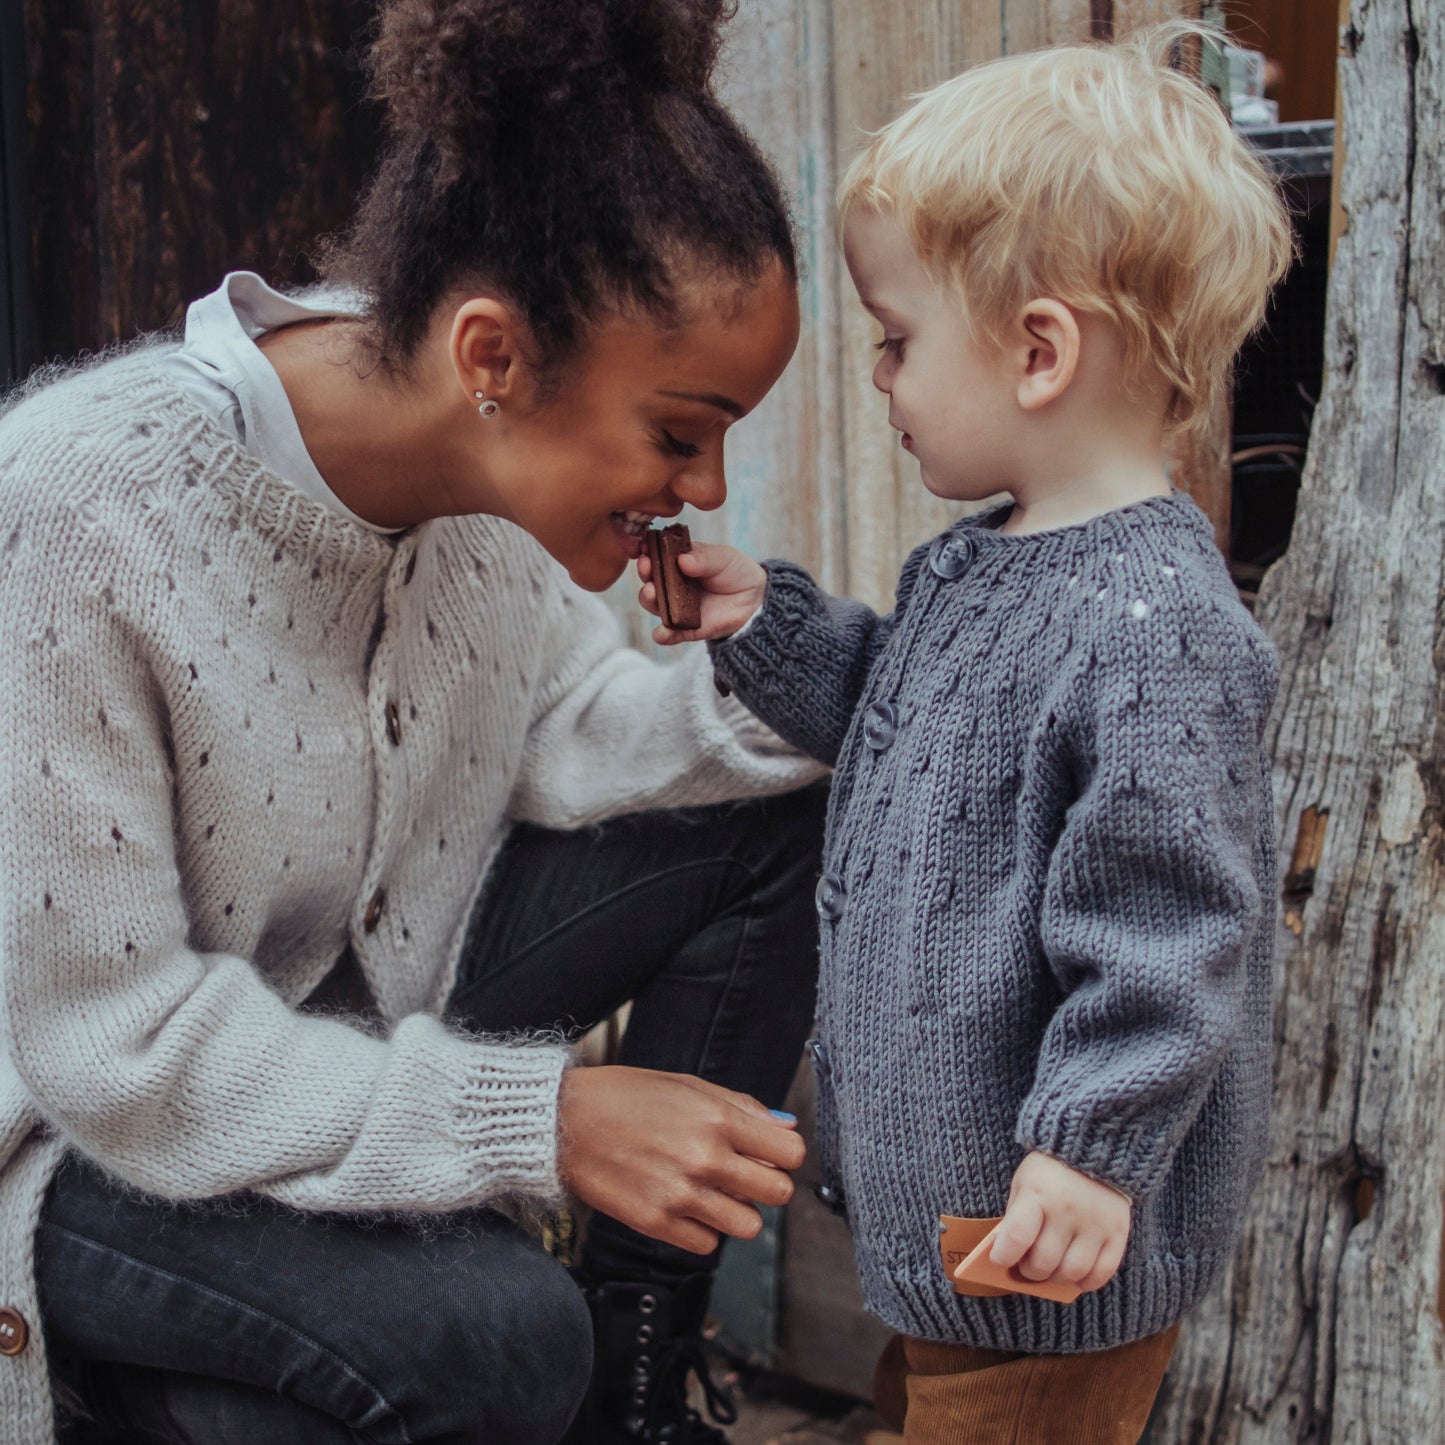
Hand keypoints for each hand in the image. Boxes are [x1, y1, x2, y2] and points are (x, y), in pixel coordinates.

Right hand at [556, 1065, 803, 1253]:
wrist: (564, 1123)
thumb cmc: (626, 1096)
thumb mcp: (688, 1085)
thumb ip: (742, 1108)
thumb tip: (785, 1129)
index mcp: (717, 1119)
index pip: (790, 1154)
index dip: (782, 1154)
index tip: (767, 1153)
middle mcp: (704, 1159)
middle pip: (777, 1194)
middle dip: (766, 1185)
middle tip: (742, 1175)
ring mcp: (680, 1195)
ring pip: (747, 1226)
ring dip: (735, 1210)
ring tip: (710, 1191)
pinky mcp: (656, 1224)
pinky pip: (708, 1244)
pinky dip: (702, 1229)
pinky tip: (683, 1204)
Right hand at [637, 542, 766, 644]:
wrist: (755, 599)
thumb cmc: (736, 572)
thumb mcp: (723, 557)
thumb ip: (704, 558)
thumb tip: (683, 561)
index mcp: (678, 562)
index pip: (657, 555)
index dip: (648, 551)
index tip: (644, 547)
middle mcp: (672, 584)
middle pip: (651, 579)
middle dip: (646, 573)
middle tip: (647, 567)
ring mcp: (676, 607)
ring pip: (654, 605)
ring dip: (649, 599)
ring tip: (652, 593)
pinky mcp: (685, 629)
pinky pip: (669, 634)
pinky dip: (663, 634)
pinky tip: (663, 632)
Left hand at [989, 1151, 1131, 1293]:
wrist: (1095, 1148)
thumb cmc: (1050, 1172)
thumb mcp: (1024, 1183)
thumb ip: (1016, 1216)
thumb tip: (1010, 1255)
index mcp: (1038, 1193)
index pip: (1017, 1237)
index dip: (1004, 1256)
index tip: (999, 1260)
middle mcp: (1067, 1210)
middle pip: (1045, 1261)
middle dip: (1030, 1272)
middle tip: (1027, 1268)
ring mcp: (1095, 1224)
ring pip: (1072, 1272)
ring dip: (1056, 1279)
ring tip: (1050, 1271)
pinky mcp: (1118, 1233)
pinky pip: (1102, 1272)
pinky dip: (1086, 1282)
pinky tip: (1076, 1276)